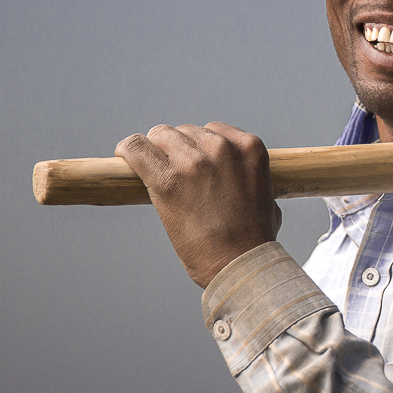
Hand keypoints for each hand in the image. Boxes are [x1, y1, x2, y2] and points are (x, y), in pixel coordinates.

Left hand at [115, 122, 282, 287]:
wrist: (239, 262)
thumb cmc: (254, 239)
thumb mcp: (267, 198)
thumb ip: (251, 179)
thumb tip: (241, 183)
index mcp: (249, 148)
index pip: (214, 130)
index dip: (200, 147)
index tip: (192, 162)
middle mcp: (221, 148)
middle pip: (185, 131)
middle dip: (177, 149)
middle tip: (174, 173)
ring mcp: (193, 161)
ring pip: (160, 135)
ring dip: (155, 150)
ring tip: (151, 168)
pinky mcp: (166, 179)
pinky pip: (135, 148)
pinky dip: (128, 151)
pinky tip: (125, 159)